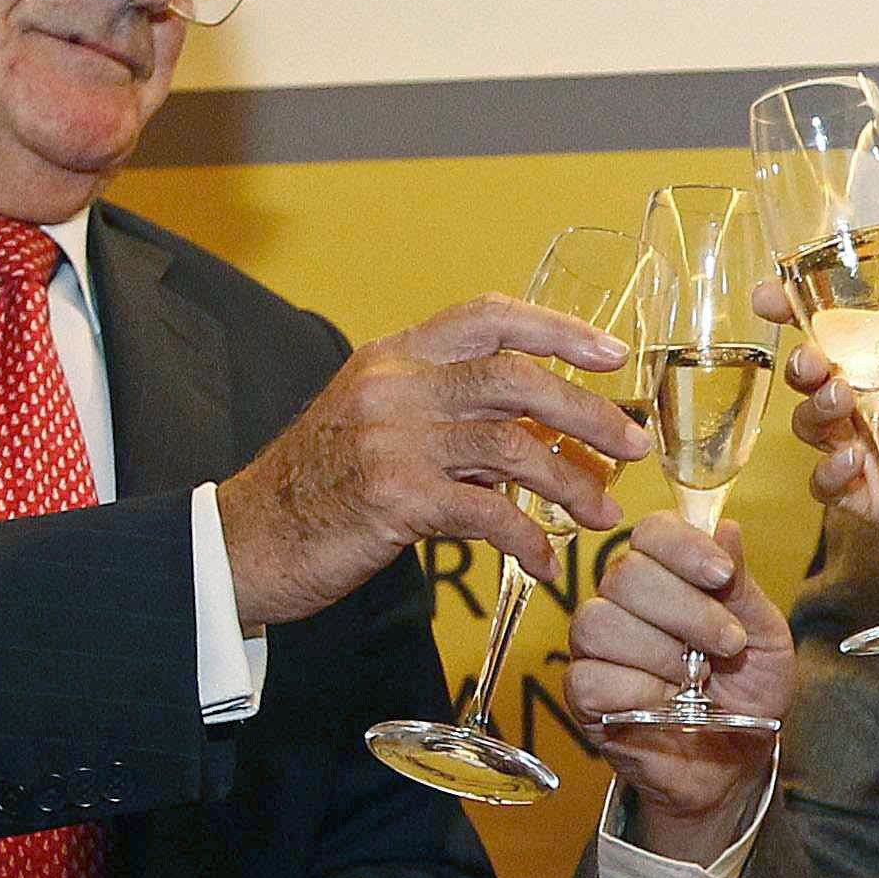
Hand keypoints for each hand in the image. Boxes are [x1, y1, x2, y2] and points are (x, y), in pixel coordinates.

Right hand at [218, 293, 647, 629]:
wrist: (246, 541)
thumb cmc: (321, 488)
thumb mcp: (380, 425)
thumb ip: (452, 415)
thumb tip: (545, 432)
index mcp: (394, 357)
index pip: (488, 316)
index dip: (557, 328)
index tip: (610, 354)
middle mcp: (394, 386)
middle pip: (515, 378)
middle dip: (587, 411)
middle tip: (632, 445)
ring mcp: (391, 440)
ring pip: (512, 446)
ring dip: (571, 482)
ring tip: (603, 512)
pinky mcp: (392, 499)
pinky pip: (487, 514)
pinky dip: (528, 539)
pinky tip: (544, 562)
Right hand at [560, 515, 792, 849]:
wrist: (736, 763)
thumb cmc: (748, 693)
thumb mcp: (765, 637)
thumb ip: (742, 586)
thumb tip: (725, 528)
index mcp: (667, 576)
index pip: (652, 532)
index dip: (684, 547)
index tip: (722, 576)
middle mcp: (624, 603)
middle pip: (626, 574)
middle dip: (686, 609)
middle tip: (727, 644)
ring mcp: (598, 648)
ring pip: (599, 622)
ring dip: (660, 653)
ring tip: (696, 679)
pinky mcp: (584, 695)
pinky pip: (590, 676)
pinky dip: (637, 691)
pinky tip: (667, 704)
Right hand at [777, 277, 878, 612]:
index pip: (827, 330)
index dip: (790, 312)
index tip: (766, 296)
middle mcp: (871, 400)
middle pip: (810, 381)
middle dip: (801, 367)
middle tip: (814, 361)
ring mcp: (870, 446)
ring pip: (812, 429)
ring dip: (815, 413)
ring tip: (841, 400)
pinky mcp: (876, 493)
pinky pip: (830, 487)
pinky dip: (829, 473)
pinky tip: (852, 458)